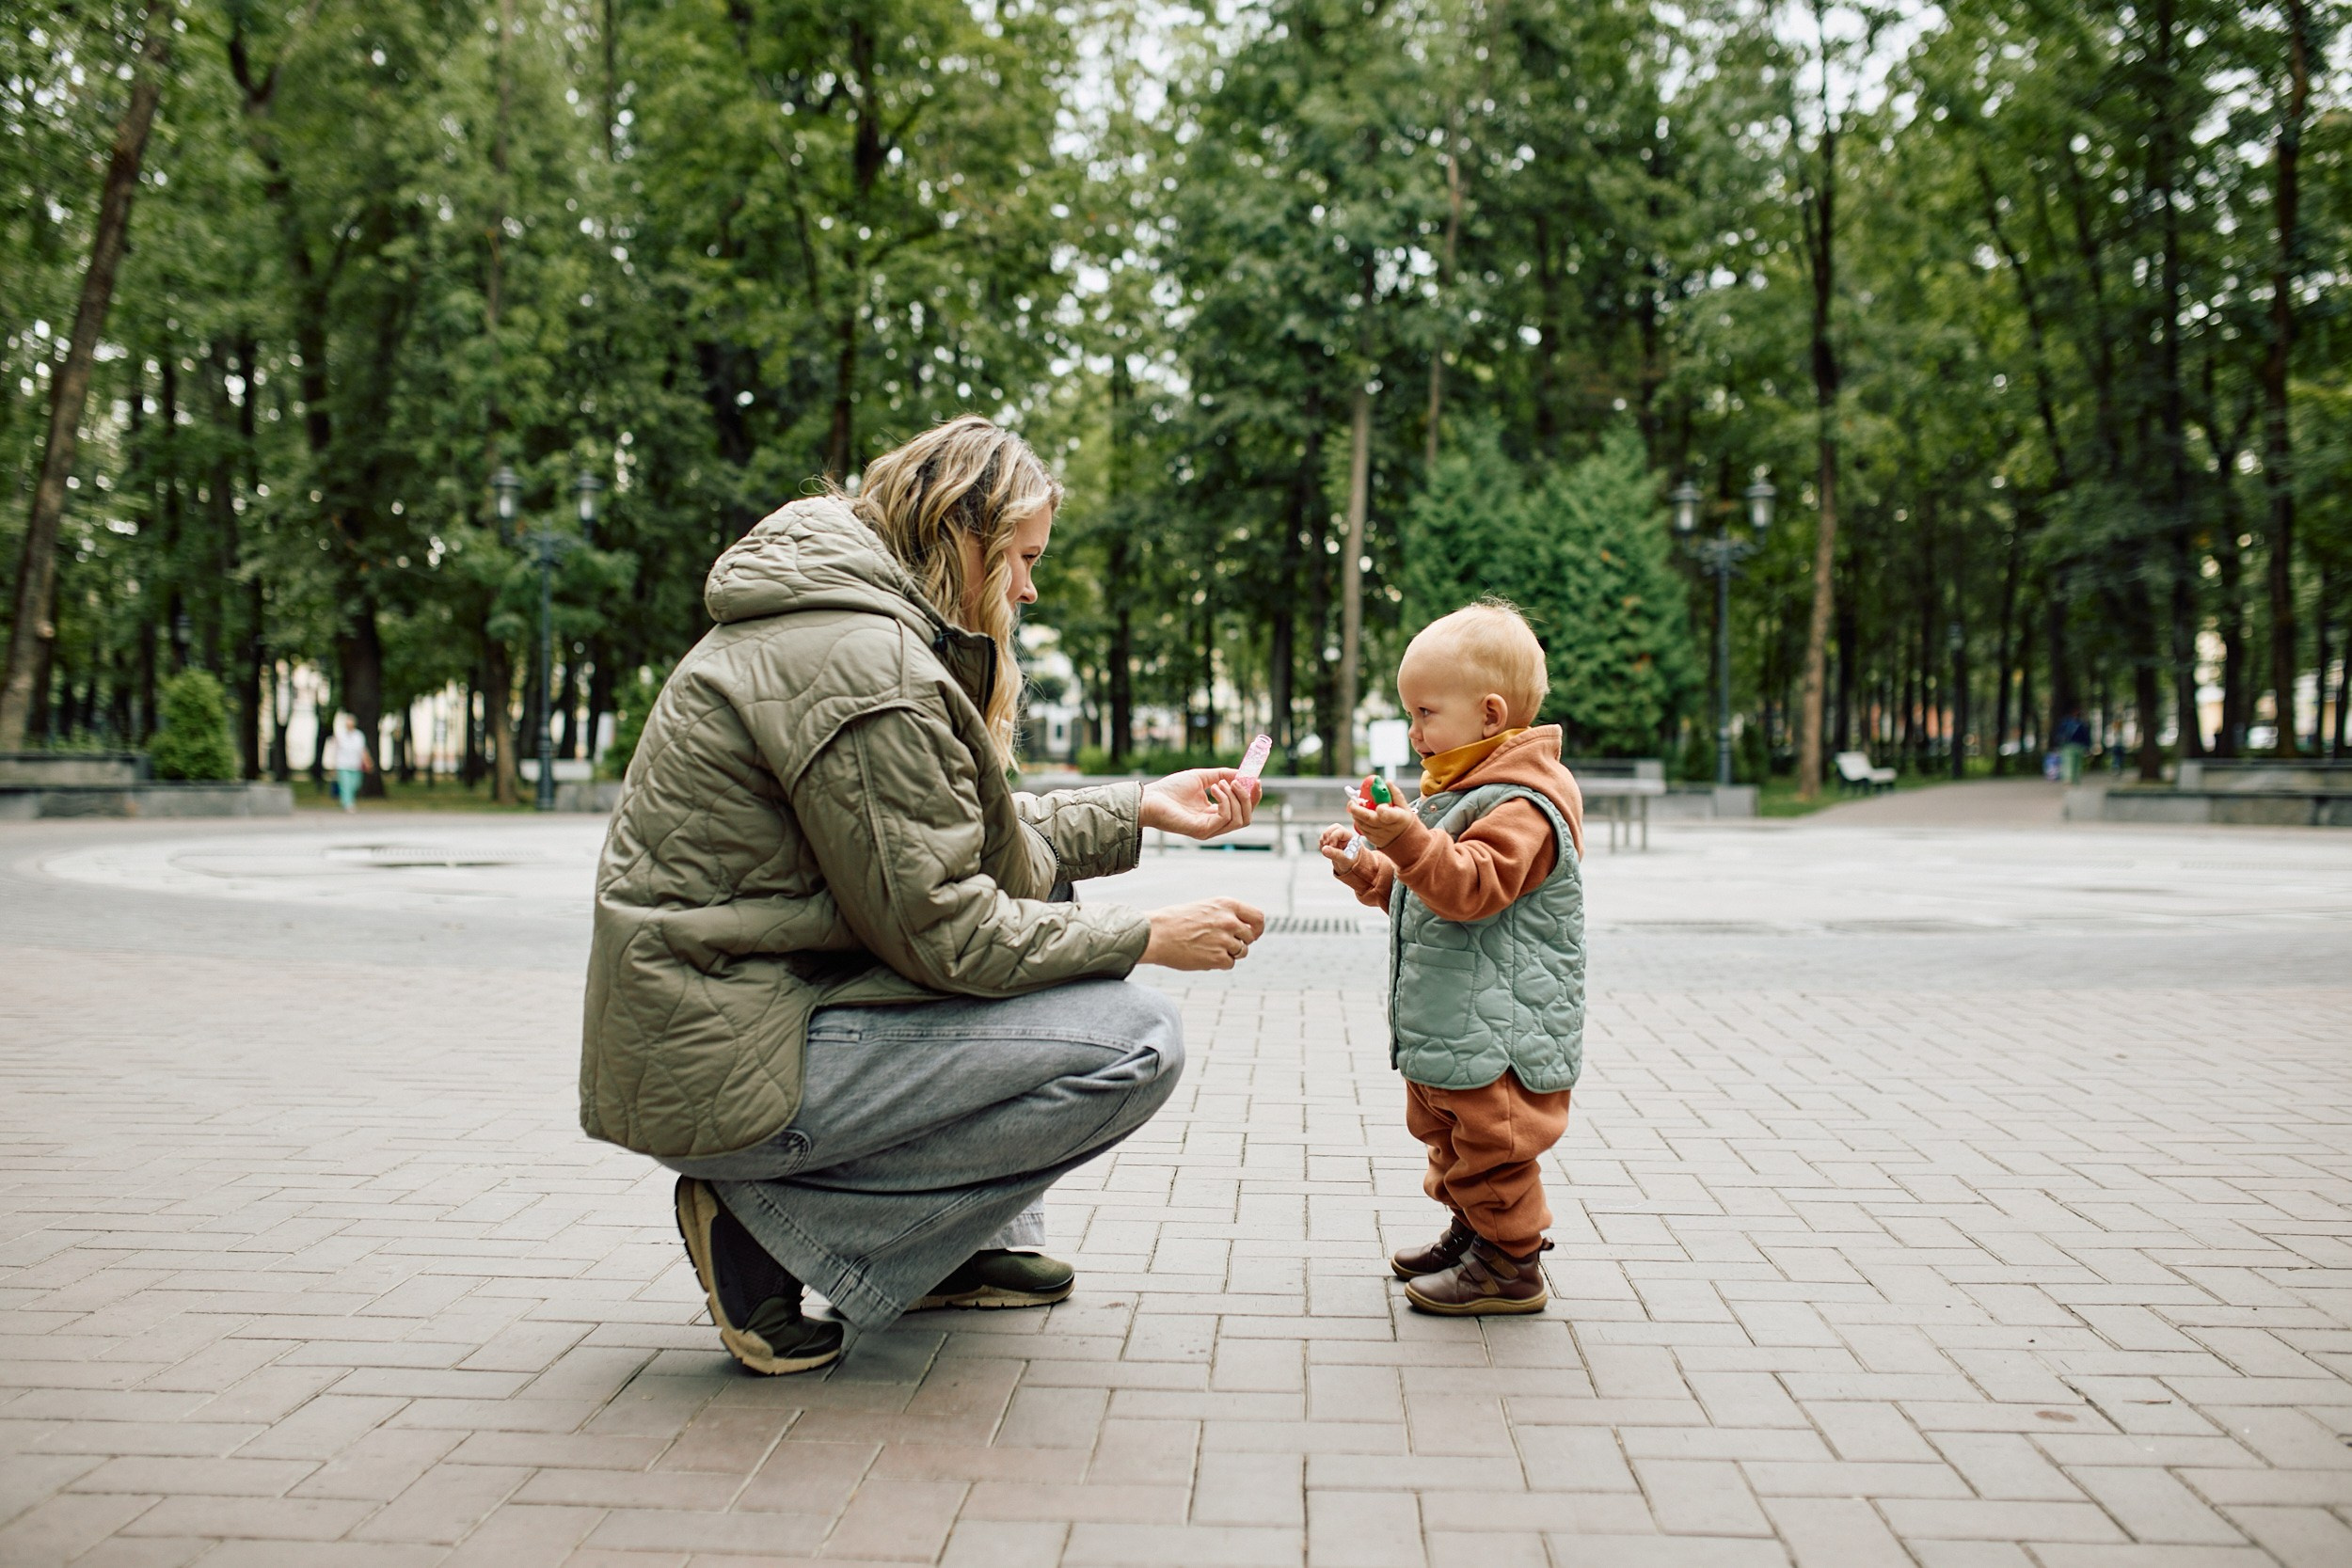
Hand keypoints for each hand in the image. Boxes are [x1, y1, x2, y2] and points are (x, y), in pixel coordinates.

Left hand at [1140, 767, 1261, 840]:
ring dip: (1236, 797)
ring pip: (1239, 819)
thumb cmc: (1170, 789)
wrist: (1149, 798)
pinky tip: (1214, 788)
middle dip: (1249, 798)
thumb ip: (1223, 775)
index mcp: (1215, 814)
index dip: (1253, 797)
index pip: (1243, 811)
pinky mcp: (1202, 831)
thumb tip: (1243, 773)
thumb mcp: (1202, 777)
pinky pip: (1226, 817)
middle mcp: (1215, 825)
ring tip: (1221, 783)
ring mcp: (1209, 830)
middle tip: (1242, 780)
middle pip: (1246, 818)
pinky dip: (1225, 800)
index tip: (1256, 780)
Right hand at [1140, 897, 1265, 969]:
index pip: (1257, 918)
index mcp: (1226, 904)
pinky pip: (1229, 964)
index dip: (1257, 929)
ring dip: (1229, 953)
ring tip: (1207, 949)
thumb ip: (1225, 916)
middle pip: (1250, 938)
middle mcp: (1229, 921)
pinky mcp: (1218, 958)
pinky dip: (1219, 964)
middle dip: (1239, 943)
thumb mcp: (1204, 908)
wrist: (1155, 934)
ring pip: (1241, 952)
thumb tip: (1245, 931)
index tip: (1252, 935)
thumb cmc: (1175, 921)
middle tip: (1220, 944)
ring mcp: (1224, 940)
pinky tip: (1202, 956)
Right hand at [1318, 823, 1363, 873]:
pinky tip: (1325, 850)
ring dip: (1323, 840)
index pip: (1340, 831)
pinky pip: (1323, 838)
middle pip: (1333, 828)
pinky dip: (1321, 844)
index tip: (1332, 846)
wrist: (1349, 865)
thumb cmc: (1350, 862)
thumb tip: (1324, 849)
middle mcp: (1344, 835)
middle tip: (1325, 845)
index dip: (1333, 837)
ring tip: (1326, 849)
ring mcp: (1337, 837)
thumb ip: (1335, 854)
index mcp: (1350, 838)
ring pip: (1327, 832)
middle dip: (1327, 836)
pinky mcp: (1331, 840)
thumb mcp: (1344, 860)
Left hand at [1345, 798, 1413, 850]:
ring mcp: (1379, 836)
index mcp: (1397, 818)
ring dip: (1356, 814)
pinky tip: (1360, 815)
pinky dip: (1359, 821)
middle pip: (1367, 818)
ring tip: (1355, 806)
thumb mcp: (1404, 806)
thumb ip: (1395, 794)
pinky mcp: (1373, 840)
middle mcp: (1387, 828)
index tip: (1379, 804)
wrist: (1406, 841)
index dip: (1379, 808)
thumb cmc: (1404, 820)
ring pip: (1362, 824)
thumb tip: (1387, 782)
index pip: (1385, 814)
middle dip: (1356, 809)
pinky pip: (1362, 830)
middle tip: (1352, 801)